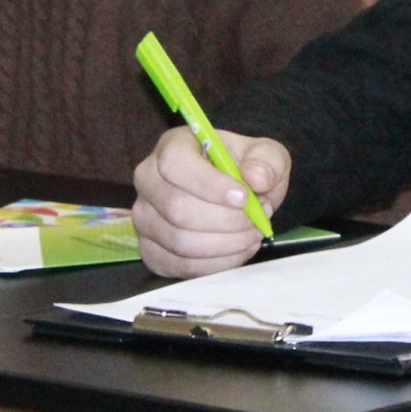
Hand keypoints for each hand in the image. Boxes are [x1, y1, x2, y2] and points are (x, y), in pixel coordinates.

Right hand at [131, 125, 290, 277]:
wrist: (237, 195)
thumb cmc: (245, 169)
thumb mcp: (266, 155)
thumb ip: (266, 161)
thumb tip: (256, 178)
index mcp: (172, 146)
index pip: (175, 164)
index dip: (209, 185)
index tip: (243, 198)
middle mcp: (148, 180)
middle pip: (176, 209)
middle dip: (225, 220)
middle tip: (257, 220)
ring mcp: (144, 217)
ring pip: (179, 241)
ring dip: (225, 244)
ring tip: (252, 234)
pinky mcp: (150, 250)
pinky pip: (179, 265)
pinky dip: (216, 263)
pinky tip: (239, 250)